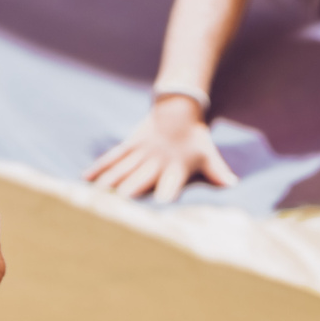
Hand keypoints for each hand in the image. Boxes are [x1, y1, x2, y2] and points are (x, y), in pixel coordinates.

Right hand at [84, 95, 239, 202]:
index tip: (158, 214)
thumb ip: (218, 172)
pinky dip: (99, 168)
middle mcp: (155, 161)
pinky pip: (112, 158)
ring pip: (121, 170)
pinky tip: (85, 179)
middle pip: (138, 181)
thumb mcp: (209, 154)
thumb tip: (234, 185)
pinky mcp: (129, 145)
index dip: (164, 199)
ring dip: (107, 185)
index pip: (170, 186)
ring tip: (94, 200)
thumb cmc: (195, 137)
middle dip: (126, 196)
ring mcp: (140, 152)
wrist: (178, 106)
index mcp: (175, 167)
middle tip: (113, 213)